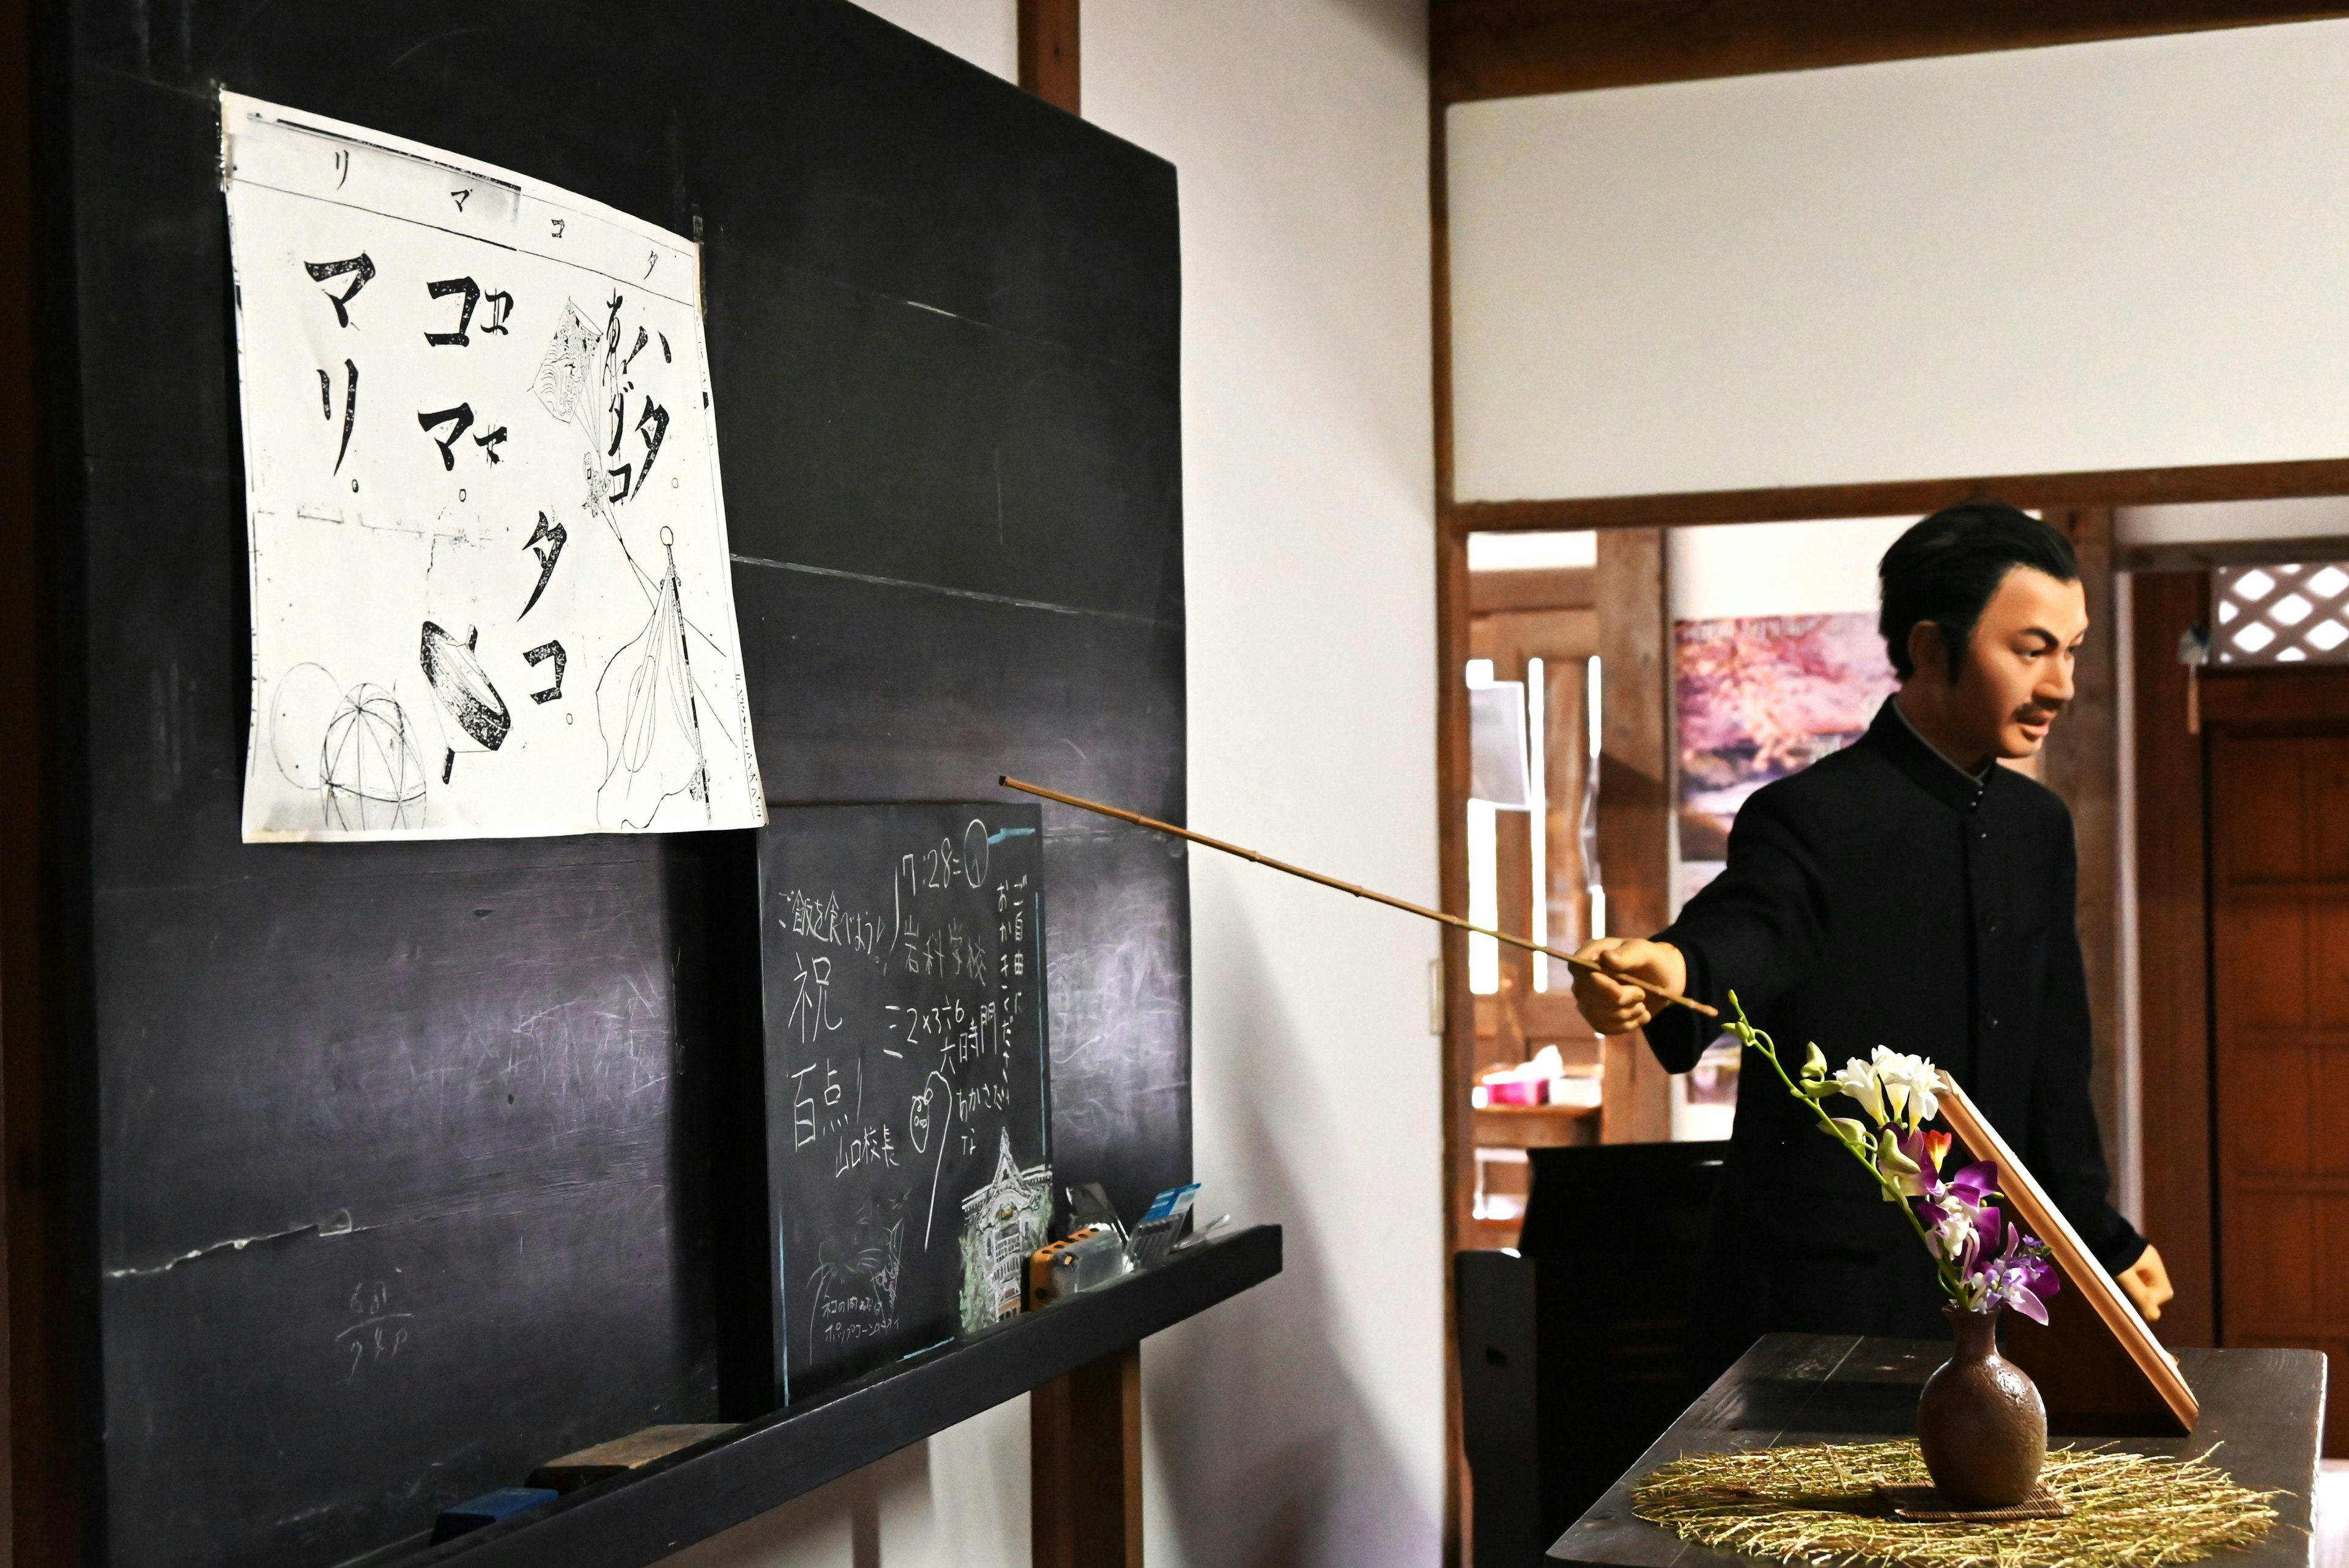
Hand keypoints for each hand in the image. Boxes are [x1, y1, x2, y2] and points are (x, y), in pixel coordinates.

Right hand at [1568, 938, 1687, 1034]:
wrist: (1664, 982)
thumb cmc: (1653, 962)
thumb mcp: (1646, 953)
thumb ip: (1628, 954)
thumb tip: (1606, 957)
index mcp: (1592, 952)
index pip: (1577, 968)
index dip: (1595, 983)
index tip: (1619, 991)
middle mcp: (1584, 975)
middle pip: (1584, 994)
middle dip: (1618, 1000)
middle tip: (1641, 994)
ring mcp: (1587, 997)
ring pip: (1594, 1014)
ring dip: (1625, 1013)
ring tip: (1642, 1005)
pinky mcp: (1596, 1016)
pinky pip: (1603, 1027)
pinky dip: (1626, 1024)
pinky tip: (1640, 1014)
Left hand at [2118, 1244, 2172, 1320]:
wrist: (2096, 1228)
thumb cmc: (2112, 1254)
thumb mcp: (2126, 1276)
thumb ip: (2141, 1295)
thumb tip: (2156, 1316)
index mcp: (2155, 1265)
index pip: (2165, 1293)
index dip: (2153, 1301)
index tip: (2136, 1302)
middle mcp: (2151, 1261)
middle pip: (2155, 1287)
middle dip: (2143, 1296)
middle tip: (2125, 1299)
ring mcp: (2140, 1258)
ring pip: (2144, 1282)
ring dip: (2134, 1289)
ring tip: (2117, 1290)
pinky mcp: (2128, 1256)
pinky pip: (2134, 1274)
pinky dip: (2127, 1281)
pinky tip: (2113, 1280)